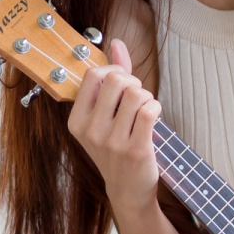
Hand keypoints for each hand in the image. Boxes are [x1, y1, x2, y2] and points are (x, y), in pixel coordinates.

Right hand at [67, 38, 162, 207]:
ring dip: (147, 98)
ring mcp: (112, 142)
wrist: (128, 190)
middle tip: (136, 99)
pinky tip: (153, 119)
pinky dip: (156, 108)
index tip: (122, 85)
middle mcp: (91, 131)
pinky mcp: (136, 150)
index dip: (114, 72)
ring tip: (145, 111)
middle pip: (116, 79)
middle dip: (133, 83)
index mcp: (77, 120)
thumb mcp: (105, 115)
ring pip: (137, 93)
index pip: (93, 75)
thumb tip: (117, 43)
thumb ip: (111, 77)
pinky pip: (150, 110)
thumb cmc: (116, 147)